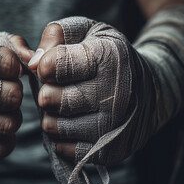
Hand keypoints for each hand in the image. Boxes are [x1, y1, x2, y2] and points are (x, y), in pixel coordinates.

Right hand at [0, 31, 31, 162]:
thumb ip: (13, 45)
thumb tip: (34, 61)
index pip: (4, 62)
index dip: (14, 66)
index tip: (9, 68)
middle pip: (9, 96)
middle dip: (15, 93)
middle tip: (7, 91)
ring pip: (7, 125)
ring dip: (12, 117)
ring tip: (1, 110)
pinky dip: (4, 138)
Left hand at [31, 17, 160, 164]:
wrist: (151, 90)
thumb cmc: (111, 56)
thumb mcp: (89, 31)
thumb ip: (57, 34)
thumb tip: (32, 63)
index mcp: (109, 57)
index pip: (53, 65)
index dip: (44, 65)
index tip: (50, 65)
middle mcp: (115, 95)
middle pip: (49, 99)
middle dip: (46, 91)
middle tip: (59, 87)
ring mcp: (113, 127)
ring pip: (53, 126)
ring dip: (53, 114)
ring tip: (68, 104)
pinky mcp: (109, 152)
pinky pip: (63, 148)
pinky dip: (63, 135)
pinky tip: (76, 121)